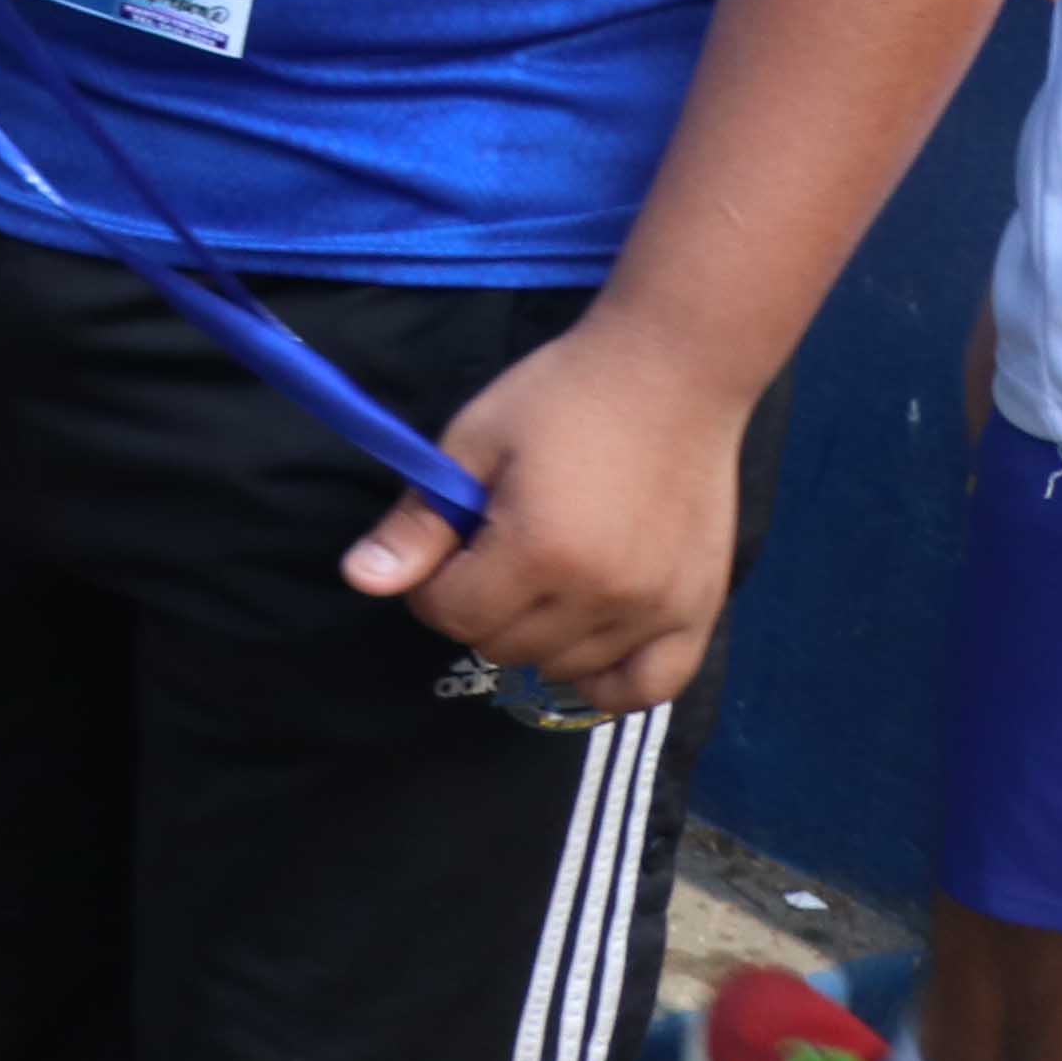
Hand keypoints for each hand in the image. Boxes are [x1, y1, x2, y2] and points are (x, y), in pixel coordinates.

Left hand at [338, 308, 749, 714]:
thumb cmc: (561, 397)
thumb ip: (419, 522)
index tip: (444, 546)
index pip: (451, 614)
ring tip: (543, 576)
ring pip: (566, 669)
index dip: (430, 586)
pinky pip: (650, 686)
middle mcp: (602, 595)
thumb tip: (360, 581)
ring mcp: (657, 609)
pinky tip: (587, 640)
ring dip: (536, 636)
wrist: (671, 373)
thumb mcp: (473, 443)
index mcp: (539, 552)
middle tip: (492, 553)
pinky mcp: (700, 611)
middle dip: (478, 607)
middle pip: (504, 647)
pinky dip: (611, 679)